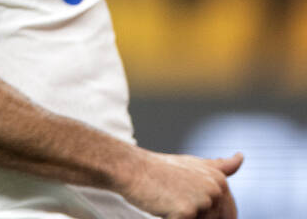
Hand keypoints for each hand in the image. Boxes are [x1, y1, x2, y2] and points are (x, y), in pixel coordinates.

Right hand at [118, 149, 242, 218]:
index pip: (229, 215)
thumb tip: (240, 158)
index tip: (188, 205)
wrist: (130, 168)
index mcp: (220, 181)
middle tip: (173, 200)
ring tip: (167, 202)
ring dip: (183, 218)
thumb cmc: (158, 169)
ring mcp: (203, 201)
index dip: (209, 215)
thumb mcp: (192, 164)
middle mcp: (216, 190)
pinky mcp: (188, 212)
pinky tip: (162, 207)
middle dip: (194, 216)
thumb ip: (219, 166)